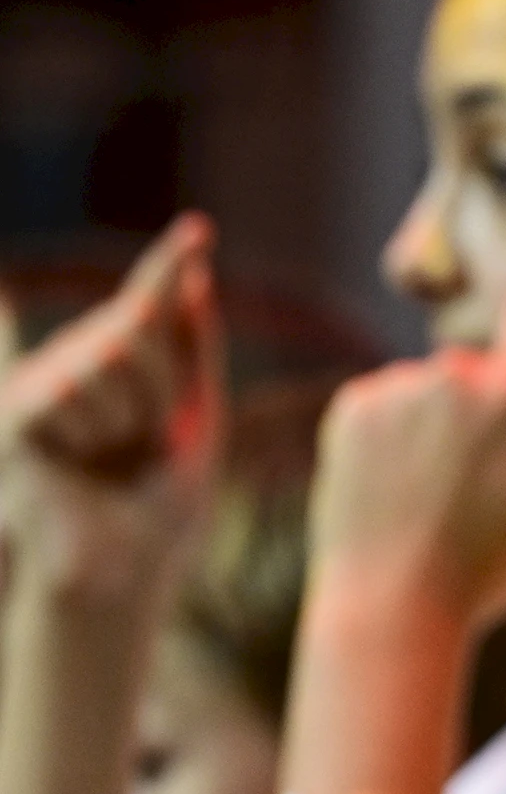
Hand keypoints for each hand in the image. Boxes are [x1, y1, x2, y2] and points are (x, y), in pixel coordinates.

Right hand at [0, 214, 225, 606]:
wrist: (125, 564)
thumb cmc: (158, 502)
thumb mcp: (194, 420)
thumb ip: (193, 350)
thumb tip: (193, 281)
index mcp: (123, 375)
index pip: (146, 308)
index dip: (167, 266)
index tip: (199, 229)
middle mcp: (77, 370)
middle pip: (135, 327)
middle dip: (163, 386)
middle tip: (148, 440)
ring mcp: (42, 389)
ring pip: (109, 353)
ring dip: (133, 411)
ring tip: (117, 454)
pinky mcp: (17, 417)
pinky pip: (70, 388)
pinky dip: (94, 428)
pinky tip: (81, 458)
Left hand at [309, 201, 505, 631]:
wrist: (388, 608)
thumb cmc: (485, 566)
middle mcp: (454, 381)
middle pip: (478, 371)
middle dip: (482, 410)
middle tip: (478, 489)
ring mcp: (396, 391)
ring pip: (429, 391)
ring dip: (433, 427)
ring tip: (429, 498)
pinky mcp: (349, 409)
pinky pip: (384, 402)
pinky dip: (390, 432)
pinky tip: (391, 485)